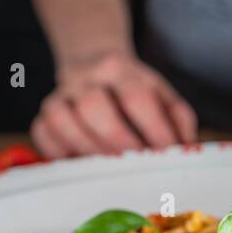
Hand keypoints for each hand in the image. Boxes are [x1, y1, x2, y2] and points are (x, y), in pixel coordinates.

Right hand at [31, 52, 197, 156]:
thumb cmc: (134, 91)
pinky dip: (58, 153)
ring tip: (107, 169)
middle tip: (134, 163)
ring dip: (86, 148)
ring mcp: (60, 96)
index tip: (165, 154)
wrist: (93, 64)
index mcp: (120, 69)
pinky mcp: (44, 114)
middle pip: (93, 106)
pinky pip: (42, 134)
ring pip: (61, 120)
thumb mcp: (162, 95)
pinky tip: (79, 165)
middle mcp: (85, 78)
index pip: (136, 97)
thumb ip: (179, 122)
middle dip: (116, 139)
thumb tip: (188, 152)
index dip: (153, 128)